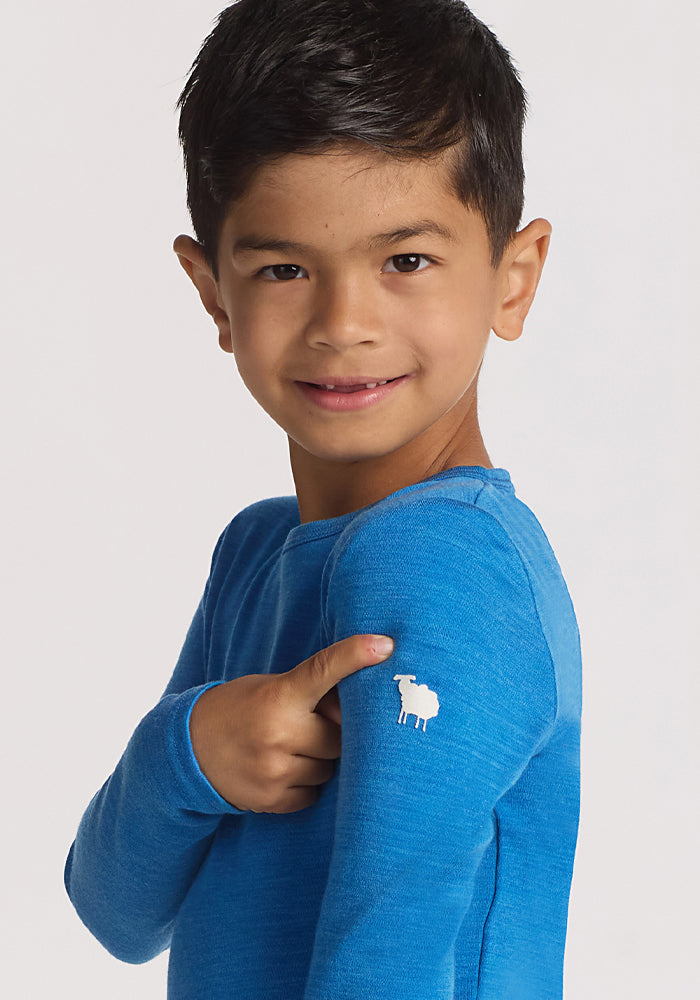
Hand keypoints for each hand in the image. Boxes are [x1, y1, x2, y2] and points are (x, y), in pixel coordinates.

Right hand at [189, 634, 393, 812]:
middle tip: (312, 724)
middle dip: (333, 731)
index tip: (386, 645)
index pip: (323, 670)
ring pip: (330, 767)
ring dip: (321, 759)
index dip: (355, 655)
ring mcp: (275, 769)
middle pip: (340, 735)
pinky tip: (283, 769)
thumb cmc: (239, 709)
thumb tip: (357, 711)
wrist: (189, 749)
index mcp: (278, 695)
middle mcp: (278, 732)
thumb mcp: (269, 688)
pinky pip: (313, 793)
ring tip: (292, 748)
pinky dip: (305, 783)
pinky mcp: (271, 799)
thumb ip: (309, 696)